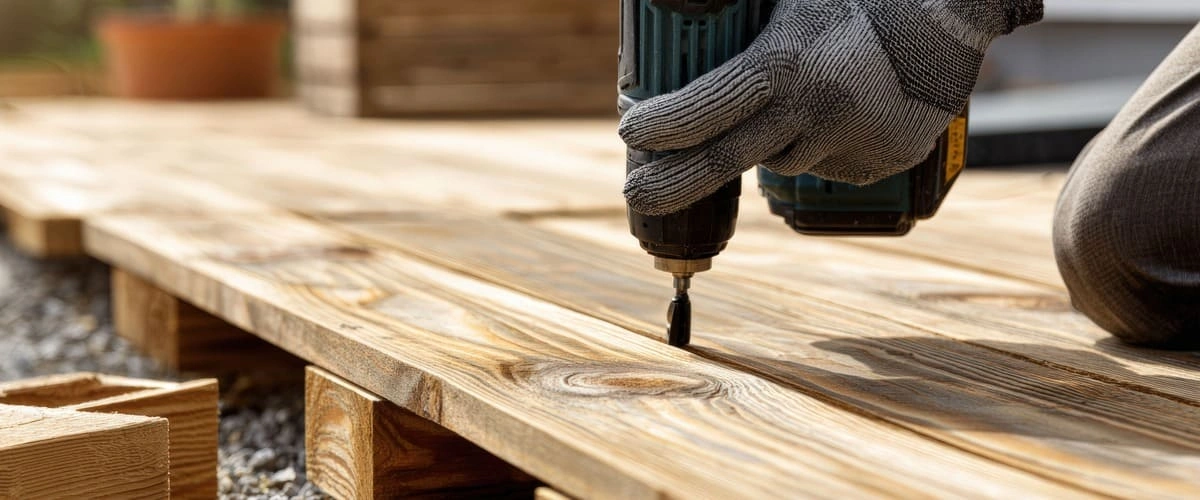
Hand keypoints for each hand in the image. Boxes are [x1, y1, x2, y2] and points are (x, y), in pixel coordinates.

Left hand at [619, 0, 1042, 214]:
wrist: (957, 8)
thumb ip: (738, 15)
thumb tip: (685, 10)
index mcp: (788, 64)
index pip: (706, 108)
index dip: (662, 126)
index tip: (629, 136)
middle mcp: (815, 111)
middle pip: (724, 161)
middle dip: (672, 182)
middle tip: (637, 195)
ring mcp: (850, 142)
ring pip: (779, 161)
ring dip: (767, 140)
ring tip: (800, 95)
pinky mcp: (881, 160)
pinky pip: (826, 164)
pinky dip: (817, 143)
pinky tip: (840, 107)